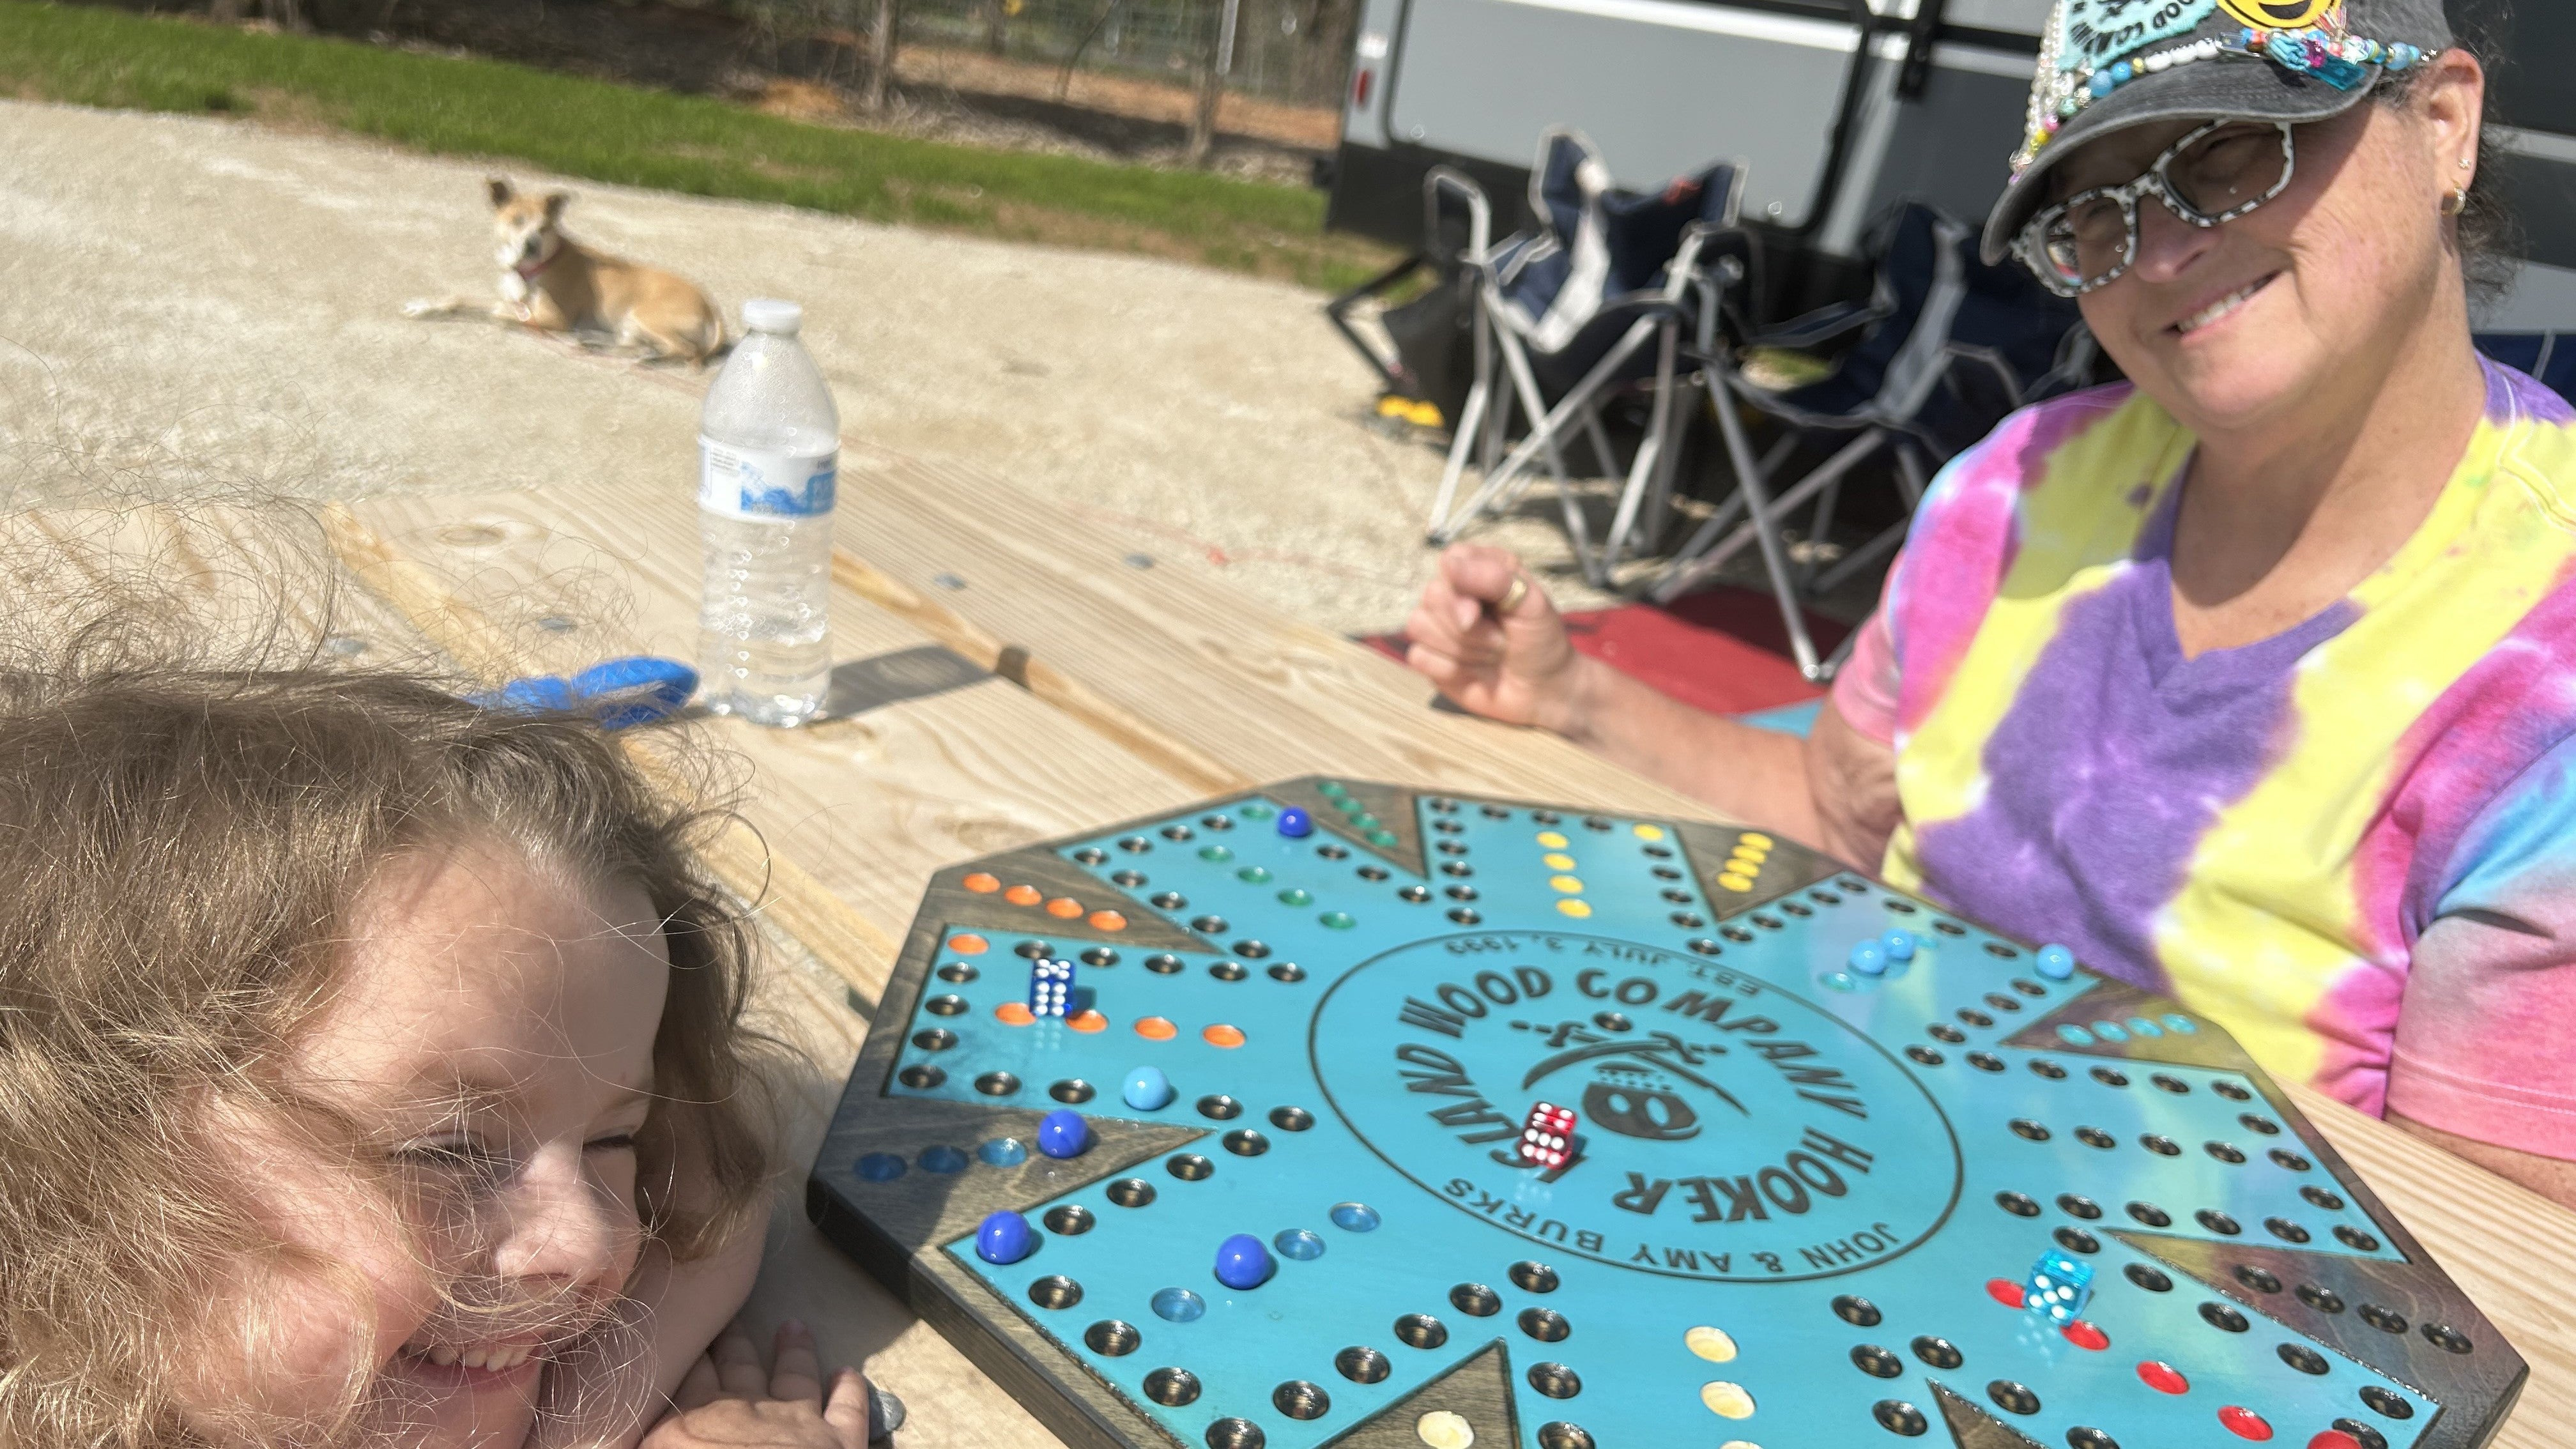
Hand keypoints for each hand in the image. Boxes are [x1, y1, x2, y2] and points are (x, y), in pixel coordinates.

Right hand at [642, 1323, 872, 1448]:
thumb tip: (612, 1443)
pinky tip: (849, 1373)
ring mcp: (795, 1423)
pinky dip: (852, 1389)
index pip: (681, 1379)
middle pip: (736, 1367)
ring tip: (794, 1326)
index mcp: (683, 1430)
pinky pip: (849, 1408)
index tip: (682, 1332)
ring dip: (794, 1350)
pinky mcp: (839, 1441)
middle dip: (732, 1342)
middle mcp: (741, 1413)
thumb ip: (636, 1444)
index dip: (684, 1354)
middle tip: (730, 1318)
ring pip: (795, 1376)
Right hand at [1403, 545, 1590, 734]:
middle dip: (1470, 627)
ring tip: (1491, 654)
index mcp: (1481, 569)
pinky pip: (1419, 656)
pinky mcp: (1429, 658)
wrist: (1543, 690)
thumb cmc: (1540, 641)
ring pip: (1419, 626)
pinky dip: (1450, 669)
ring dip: (1463, 648)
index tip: (1482, 610)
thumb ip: (1494, 578)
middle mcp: (1455, 594)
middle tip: (1501, 639)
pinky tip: (1472, 672)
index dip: (1461, 585)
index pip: (1451, 560)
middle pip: (1432, 595)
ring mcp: (1438, 626)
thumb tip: (1449, 564)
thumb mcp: (1532, 603)